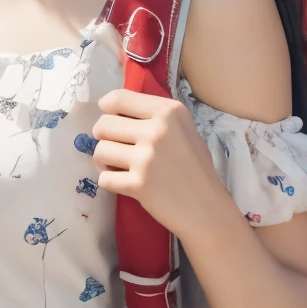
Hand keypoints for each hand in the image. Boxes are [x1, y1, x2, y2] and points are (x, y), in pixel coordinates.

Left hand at [91, 87, 231, 237]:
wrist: (207, 209)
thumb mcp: (183, 130)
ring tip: (120, 167)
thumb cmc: (195, 169)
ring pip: (99, 151)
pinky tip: (125, 184)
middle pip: (103, 124)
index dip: (107, 110)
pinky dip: (110, 182)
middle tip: (117, 148)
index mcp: (169, 112)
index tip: (112, 121)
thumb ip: (154, 117)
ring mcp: (147, 158)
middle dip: (104, 138)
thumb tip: (114, 111)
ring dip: (104, 161)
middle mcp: (158, 130)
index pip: (118, 99)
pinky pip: (103, 178)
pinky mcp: (138, 184)